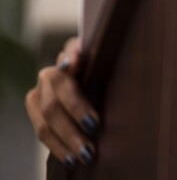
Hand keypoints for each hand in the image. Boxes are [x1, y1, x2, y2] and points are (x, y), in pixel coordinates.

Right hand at [24, 37, 98, 169]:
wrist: (88, 84)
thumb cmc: (105, 73)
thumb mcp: (107, 64)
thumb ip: (97, 60)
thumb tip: (80, 61)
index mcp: (71, 55)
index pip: (69, 53)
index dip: (70, 59)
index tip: (73, 65)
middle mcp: (51, 74)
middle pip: (58, 95)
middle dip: (75, 112)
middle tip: (93, 127)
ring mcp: (39, 93)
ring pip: (47, 118)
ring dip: (66, 138)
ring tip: (85, 153)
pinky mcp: (34, 110)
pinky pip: (42, 132)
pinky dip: (58, 147)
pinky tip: (71, 158)